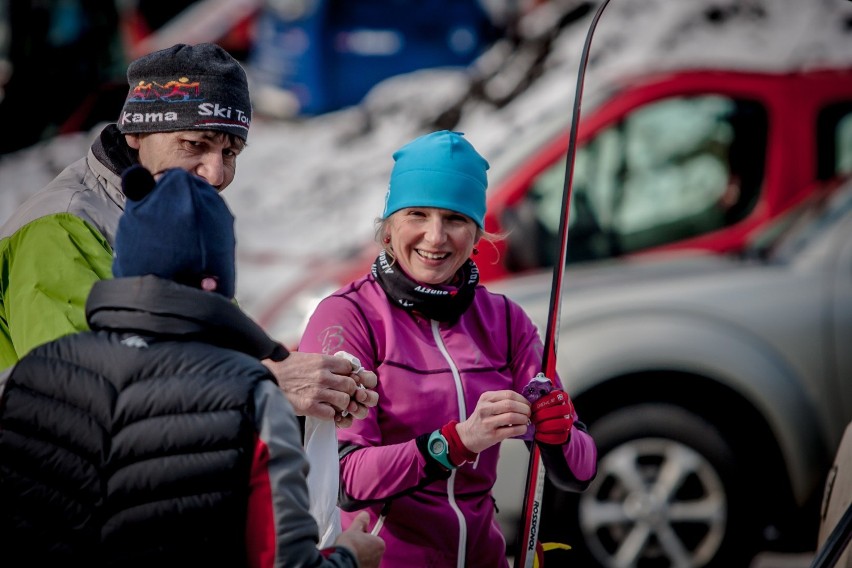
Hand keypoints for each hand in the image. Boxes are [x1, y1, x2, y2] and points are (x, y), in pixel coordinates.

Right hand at [263, 352, 377, 425]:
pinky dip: (329, 415)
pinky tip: (322, 411)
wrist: (262, 379)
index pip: (349, 367)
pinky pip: (331, 414)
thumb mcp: (304, 357)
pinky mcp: (309, 407)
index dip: (349, 374)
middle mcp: (322, 376)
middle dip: (349, 390)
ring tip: (333, 404)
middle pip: (350, 384)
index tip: (345, 378)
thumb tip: (337, 368)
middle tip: (341, 393)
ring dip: (341, 404)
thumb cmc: (281, 367)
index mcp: (321, 361)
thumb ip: (321, 363)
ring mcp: (317, 392)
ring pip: (345, 400)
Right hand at [333, 511, 384, 567]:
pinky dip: (357, 563)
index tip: (356, 538)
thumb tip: (365, 514)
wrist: (342, 562)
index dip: (364, 537)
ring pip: (367, 559)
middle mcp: (379, 557)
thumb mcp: (354, 529)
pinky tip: (349, 561)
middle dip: (363, 548)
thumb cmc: (350, 545)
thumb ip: (361, 521)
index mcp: (379, 544)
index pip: (373, 539)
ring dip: (360, 556)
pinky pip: (363, 565)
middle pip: (370, 550)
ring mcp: (373, 566)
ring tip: (350, 554)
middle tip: (352, 546)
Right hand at [455, 390, 531, 453]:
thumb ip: (502, 401)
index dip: (522, 399)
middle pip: (511, 404)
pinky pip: (512, 430)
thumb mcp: (487, 405)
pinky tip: (522, 428)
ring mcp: (488, 422)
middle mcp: (485, 409)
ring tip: (525, 421)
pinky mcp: (492, 435)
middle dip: (524, 409)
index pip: (509, 394)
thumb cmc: (482, 419)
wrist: (468, 435)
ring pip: (512, 416)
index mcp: (486, 398)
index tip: (527, 404)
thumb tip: (525, 403)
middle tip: (528, 413)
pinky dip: (521, 429)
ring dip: (524, 419)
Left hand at [531, 390, 574, 444]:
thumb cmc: (543, 409)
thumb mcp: (542, 400)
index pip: (556, 397)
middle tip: (533, 418)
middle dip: (543, 415)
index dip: (543, 402)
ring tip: (536, 426)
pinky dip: (546, 437)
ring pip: (562, 424)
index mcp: (563, 397)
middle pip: (559, 411)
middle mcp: (568, 408)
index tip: (533, 408)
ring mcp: (569, 421)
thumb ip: (537, 396)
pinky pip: (559, 436)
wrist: (551, 423)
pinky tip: (537, 435)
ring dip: (546, 426)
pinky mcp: (566, 434)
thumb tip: (529, 395)